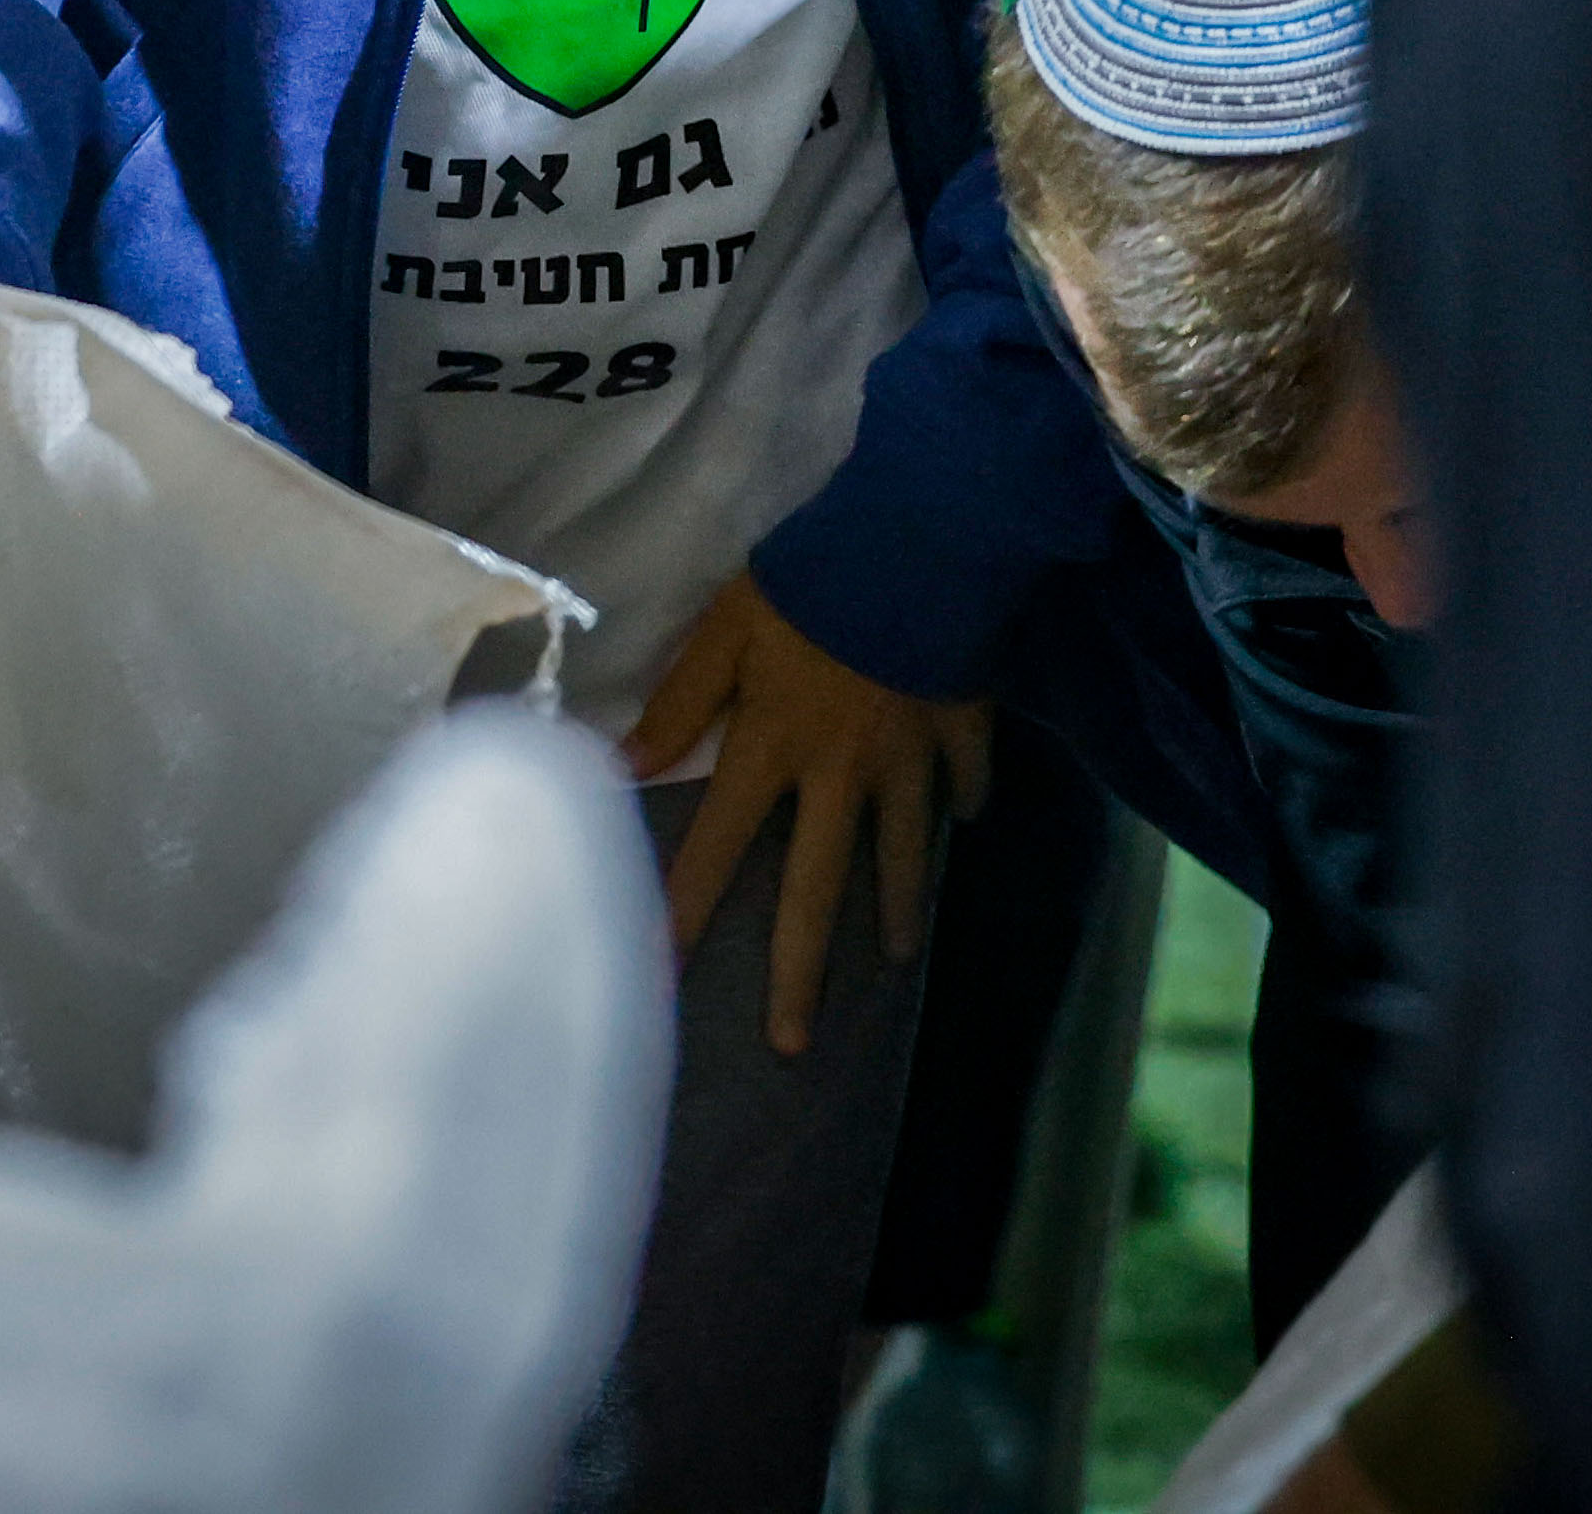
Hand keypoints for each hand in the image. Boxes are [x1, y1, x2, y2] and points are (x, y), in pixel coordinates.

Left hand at [636, 573, 992, 1061]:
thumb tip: (622, 767)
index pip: (716, 846)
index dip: (684, 909)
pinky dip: (969, 798)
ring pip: (901, 852)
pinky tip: (968, 819)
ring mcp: (906, 760)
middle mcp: (838, 775)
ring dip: (897, 907)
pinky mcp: (960, 728)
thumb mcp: (723, 630)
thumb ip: (679, 701)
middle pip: (814, 891)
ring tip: (896, 956)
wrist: (915, 547)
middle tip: (793, 1043)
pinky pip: (968, 776)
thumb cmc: (807, 584)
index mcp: (772, 749)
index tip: (659, 978)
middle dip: (799, 972)